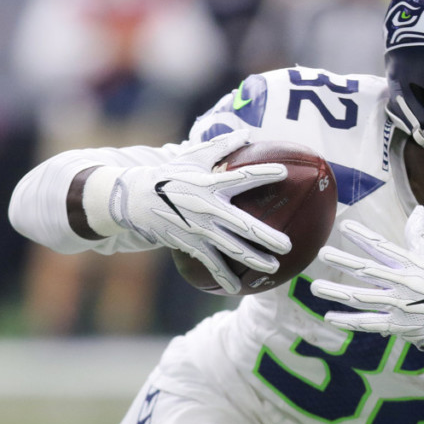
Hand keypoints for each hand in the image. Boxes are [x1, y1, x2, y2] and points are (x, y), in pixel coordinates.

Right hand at [108, 130, 291, 293]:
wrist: (136, 199)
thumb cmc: (171, 174)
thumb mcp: (193, 156)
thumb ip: (221, 146)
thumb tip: (247, 133)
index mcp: (210, 184)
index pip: (241, 178)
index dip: (263, 174)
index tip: (284, 173)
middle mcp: (208, 209)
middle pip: (243, 225)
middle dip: (267, 236)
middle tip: (288, 245)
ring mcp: (200, 230)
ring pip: (232, 248)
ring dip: (254, 259)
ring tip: (275, 267)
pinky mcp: (191, 244)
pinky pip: (211, 264)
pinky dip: (223, 277)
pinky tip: (237, 290)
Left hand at [311, 206, 423, 363]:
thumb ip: (419, 235)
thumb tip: (418, 209)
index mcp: (410, 265)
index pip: (383, 247)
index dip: (363, 236)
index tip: (344, 226)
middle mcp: (403, 284)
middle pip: (368, 271)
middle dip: (344, 262)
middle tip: (322, 253)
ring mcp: (398, 306)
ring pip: (362, 298)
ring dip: (337, 293)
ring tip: (315, 287)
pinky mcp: (395, 326)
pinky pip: (368, 323)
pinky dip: (348, 322)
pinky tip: (329, 317)